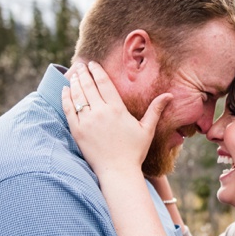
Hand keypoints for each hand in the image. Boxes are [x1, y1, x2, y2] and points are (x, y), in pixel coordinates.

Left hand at [62, 62, 172, 177]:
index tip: (92, 63)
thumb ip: (155, 110)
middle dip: (83, 73)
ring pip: (78, 96)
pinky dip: (66, 98)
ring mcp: (87, 122)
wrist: (118, 172)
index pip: (104, 83)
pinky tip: (65, 90)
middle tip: (80, 65)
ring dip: (74, 82)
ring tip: (73, 74)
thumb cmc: (134, 152)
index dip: (97, 71)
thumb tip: (169, 95)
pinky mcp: (77, 131)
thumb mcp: (147, 129)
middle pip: (89, 86)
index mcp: (117, 109)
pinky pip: (69, 110)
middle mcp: (101, 112)